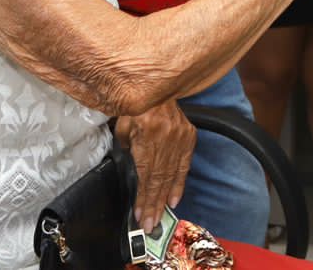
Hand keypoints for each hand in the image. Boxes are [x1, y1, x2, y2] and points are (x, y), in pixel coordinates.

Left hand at [115, 101, 195, 231]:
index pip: (146, 175)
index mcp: (148, 134)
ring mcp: (180, 137)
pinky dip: (180, 183)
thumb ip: (126, 147)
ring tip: (160, 216)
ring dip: (165, 199)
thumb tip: (130, 165)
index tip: (139, 215)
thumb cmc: (135, 105)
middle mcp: (166, 138)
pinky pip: (184, 165)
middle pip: (159, 179)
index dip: (143, 198)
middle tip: (150, 225)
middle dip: (154, 205)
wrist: (157, 87)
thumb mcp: (123, 126)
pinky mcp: (189, 136)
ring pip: (172, 175)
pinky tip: (175, 199)